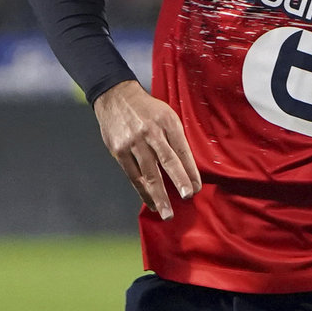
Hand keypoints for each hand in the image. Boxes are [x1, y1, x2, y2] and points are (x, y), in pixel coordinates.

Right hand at [93, 80, 201, 219]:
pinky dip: (143, 192)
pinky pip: (133, 176)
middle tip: (188, 197)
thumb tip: (189, 169)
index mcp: (168, 123)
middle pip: (168, 161)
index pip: (183, 150)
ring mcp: (133, 142)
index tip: (197, 189)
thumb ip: (177, 139)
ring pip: (149, 173)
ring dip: (159, 196)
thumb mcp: (167, 115)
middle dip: (179, 180)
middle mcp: (151, 132)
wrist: (115, 97)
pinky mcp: (119, 150)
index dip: (191, 171)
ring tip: (167, 213)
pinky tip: (151, 203)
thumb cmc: (147, 110)